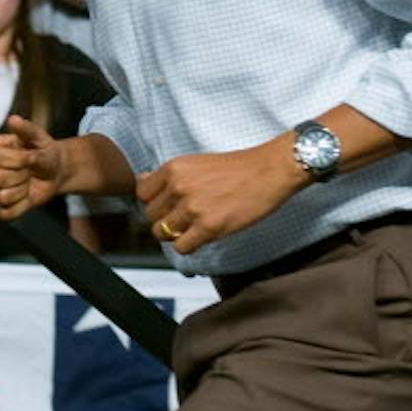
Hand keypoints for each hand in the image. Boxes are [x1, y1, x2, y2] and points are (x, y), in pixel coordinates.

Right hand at [0, 115, 67, 220]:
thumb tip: (13, 119)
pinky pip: (4, 214)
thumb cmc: (43, 151)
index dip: (15, 160)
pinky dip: (20, 207)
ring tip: (26, 183)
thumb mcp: (39, 137)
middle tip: (27, 171)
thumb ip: (27, 129)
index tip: (29, 156)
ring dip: (22, 191)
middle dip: (20, 176)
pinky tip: (23, 197)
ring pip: (1, 197)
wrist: (53, 172)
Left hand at [137, 141, 303, 253]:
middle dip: (164, 220)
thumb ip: (169, 175)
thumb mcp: (195, 162)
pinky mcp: (209, 227)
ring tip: (193, 228)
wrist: (269, 171)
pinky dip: (189, 246)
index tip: (167, 206)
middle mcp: (178, 187)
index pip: (142, 194)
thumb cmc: (237, 168)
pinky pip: (182, 247)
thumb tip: (142, 180)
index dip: (154, 203)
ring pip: (163, 233)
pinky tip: (202, 237)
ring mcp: (193, 207)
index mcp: (174, 168)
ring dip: (176, 235)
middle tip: (183, 220)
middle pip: (151, 216)